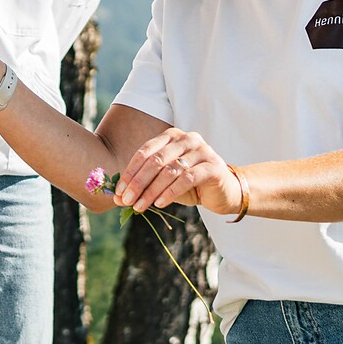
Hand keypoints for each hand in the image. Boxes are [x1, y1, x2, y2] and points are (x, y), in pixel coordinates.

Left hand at [118, 128, 242, 214]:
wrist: (224, 192)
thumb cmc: (190, 185)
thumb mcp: (164, 182)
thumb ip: (145, 184)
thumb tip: (118, 197)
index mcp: (171, 136)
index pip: (145, 152)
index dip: (130, 172)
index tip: (119, 191)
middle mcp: (187, 139)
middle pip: (155, 161)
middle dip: (137, 183)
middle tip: (126, 201)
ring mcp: (201, 150)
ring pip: (169, 171)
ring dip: (151, 191)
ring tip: (140, 206)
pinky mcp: (213, 166)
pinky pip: (186, 179)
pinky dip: (170, 192)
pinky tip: (159, 204)